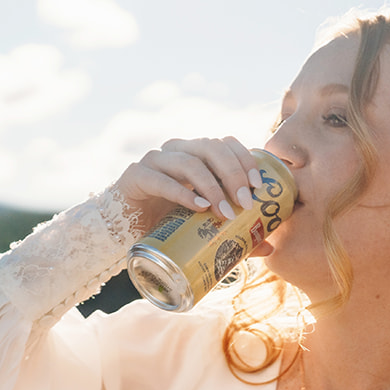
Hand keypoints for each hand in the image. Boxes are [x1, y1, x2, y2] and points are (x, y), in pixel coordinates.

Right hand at [114, 137, 265, 240]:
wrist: (121, 229)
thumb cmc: (165, 222)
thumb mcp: (202, 223)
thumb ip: (232, 230)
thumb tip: (268, 246)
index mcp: (195, 154)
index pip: (224, 142)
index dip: (244, 158)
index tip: (258, 186)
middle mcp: (176, 151)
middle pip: (211, 148)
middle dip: (233, 174)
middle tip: (246, 202)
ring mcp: (154, 160)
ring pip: (189, 162)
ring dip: (212, 186)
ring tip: (225, 212)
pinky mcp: (135, 176)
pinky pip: (161, 179)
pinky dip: (183, 193)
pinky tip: (199, 207)